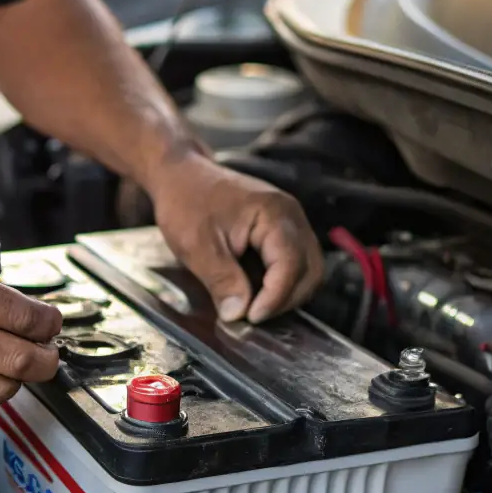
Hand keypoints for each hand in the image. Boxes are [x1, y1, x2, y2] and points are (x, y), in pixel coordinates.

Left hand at [149, 156, 323, 322]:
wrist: (181, 175)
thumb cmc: (186, 202)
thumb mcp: (195, 245)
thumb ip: (221, 280)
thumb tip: (238, 315)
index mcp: (273, 213)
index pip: (291, 264)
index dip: (275, 297)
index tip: (251, 317)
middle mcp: (291, 215)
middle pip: (310, 270)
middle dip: (285, 300)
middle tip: (251, 315)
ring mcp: (290, 222)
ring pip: (308, 270)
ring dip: (286, 294)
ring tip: (253, 306)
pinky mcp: (283, 230)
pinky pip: (296, 263)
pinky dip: (281, 283)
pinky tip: (256, 291)